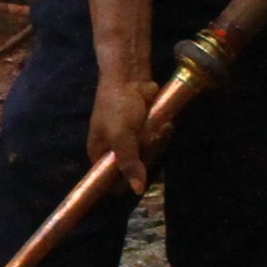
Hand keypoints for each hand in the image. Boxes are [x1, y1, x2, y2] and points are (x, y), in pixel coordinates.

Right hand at [87, 72, 163, 194]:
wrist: (129, 76)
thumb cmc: (118, 106)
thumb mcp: (120, 136)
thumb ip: (128, 163)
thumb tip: (137, 190)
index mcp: (100, 155)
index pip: (113, 182)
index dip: (128, 180)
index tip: (142, 170)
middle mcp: (114, 152)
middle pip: (136, 170)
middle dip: (148, 154)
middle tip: (151, 136)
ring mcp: (130, 142)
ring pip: (149, 157)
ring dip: (157, 143)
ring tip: (160, 126)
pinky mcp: (143, 133)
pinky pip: (155, 144)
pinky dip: (161, 135)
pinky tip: (166, 124)